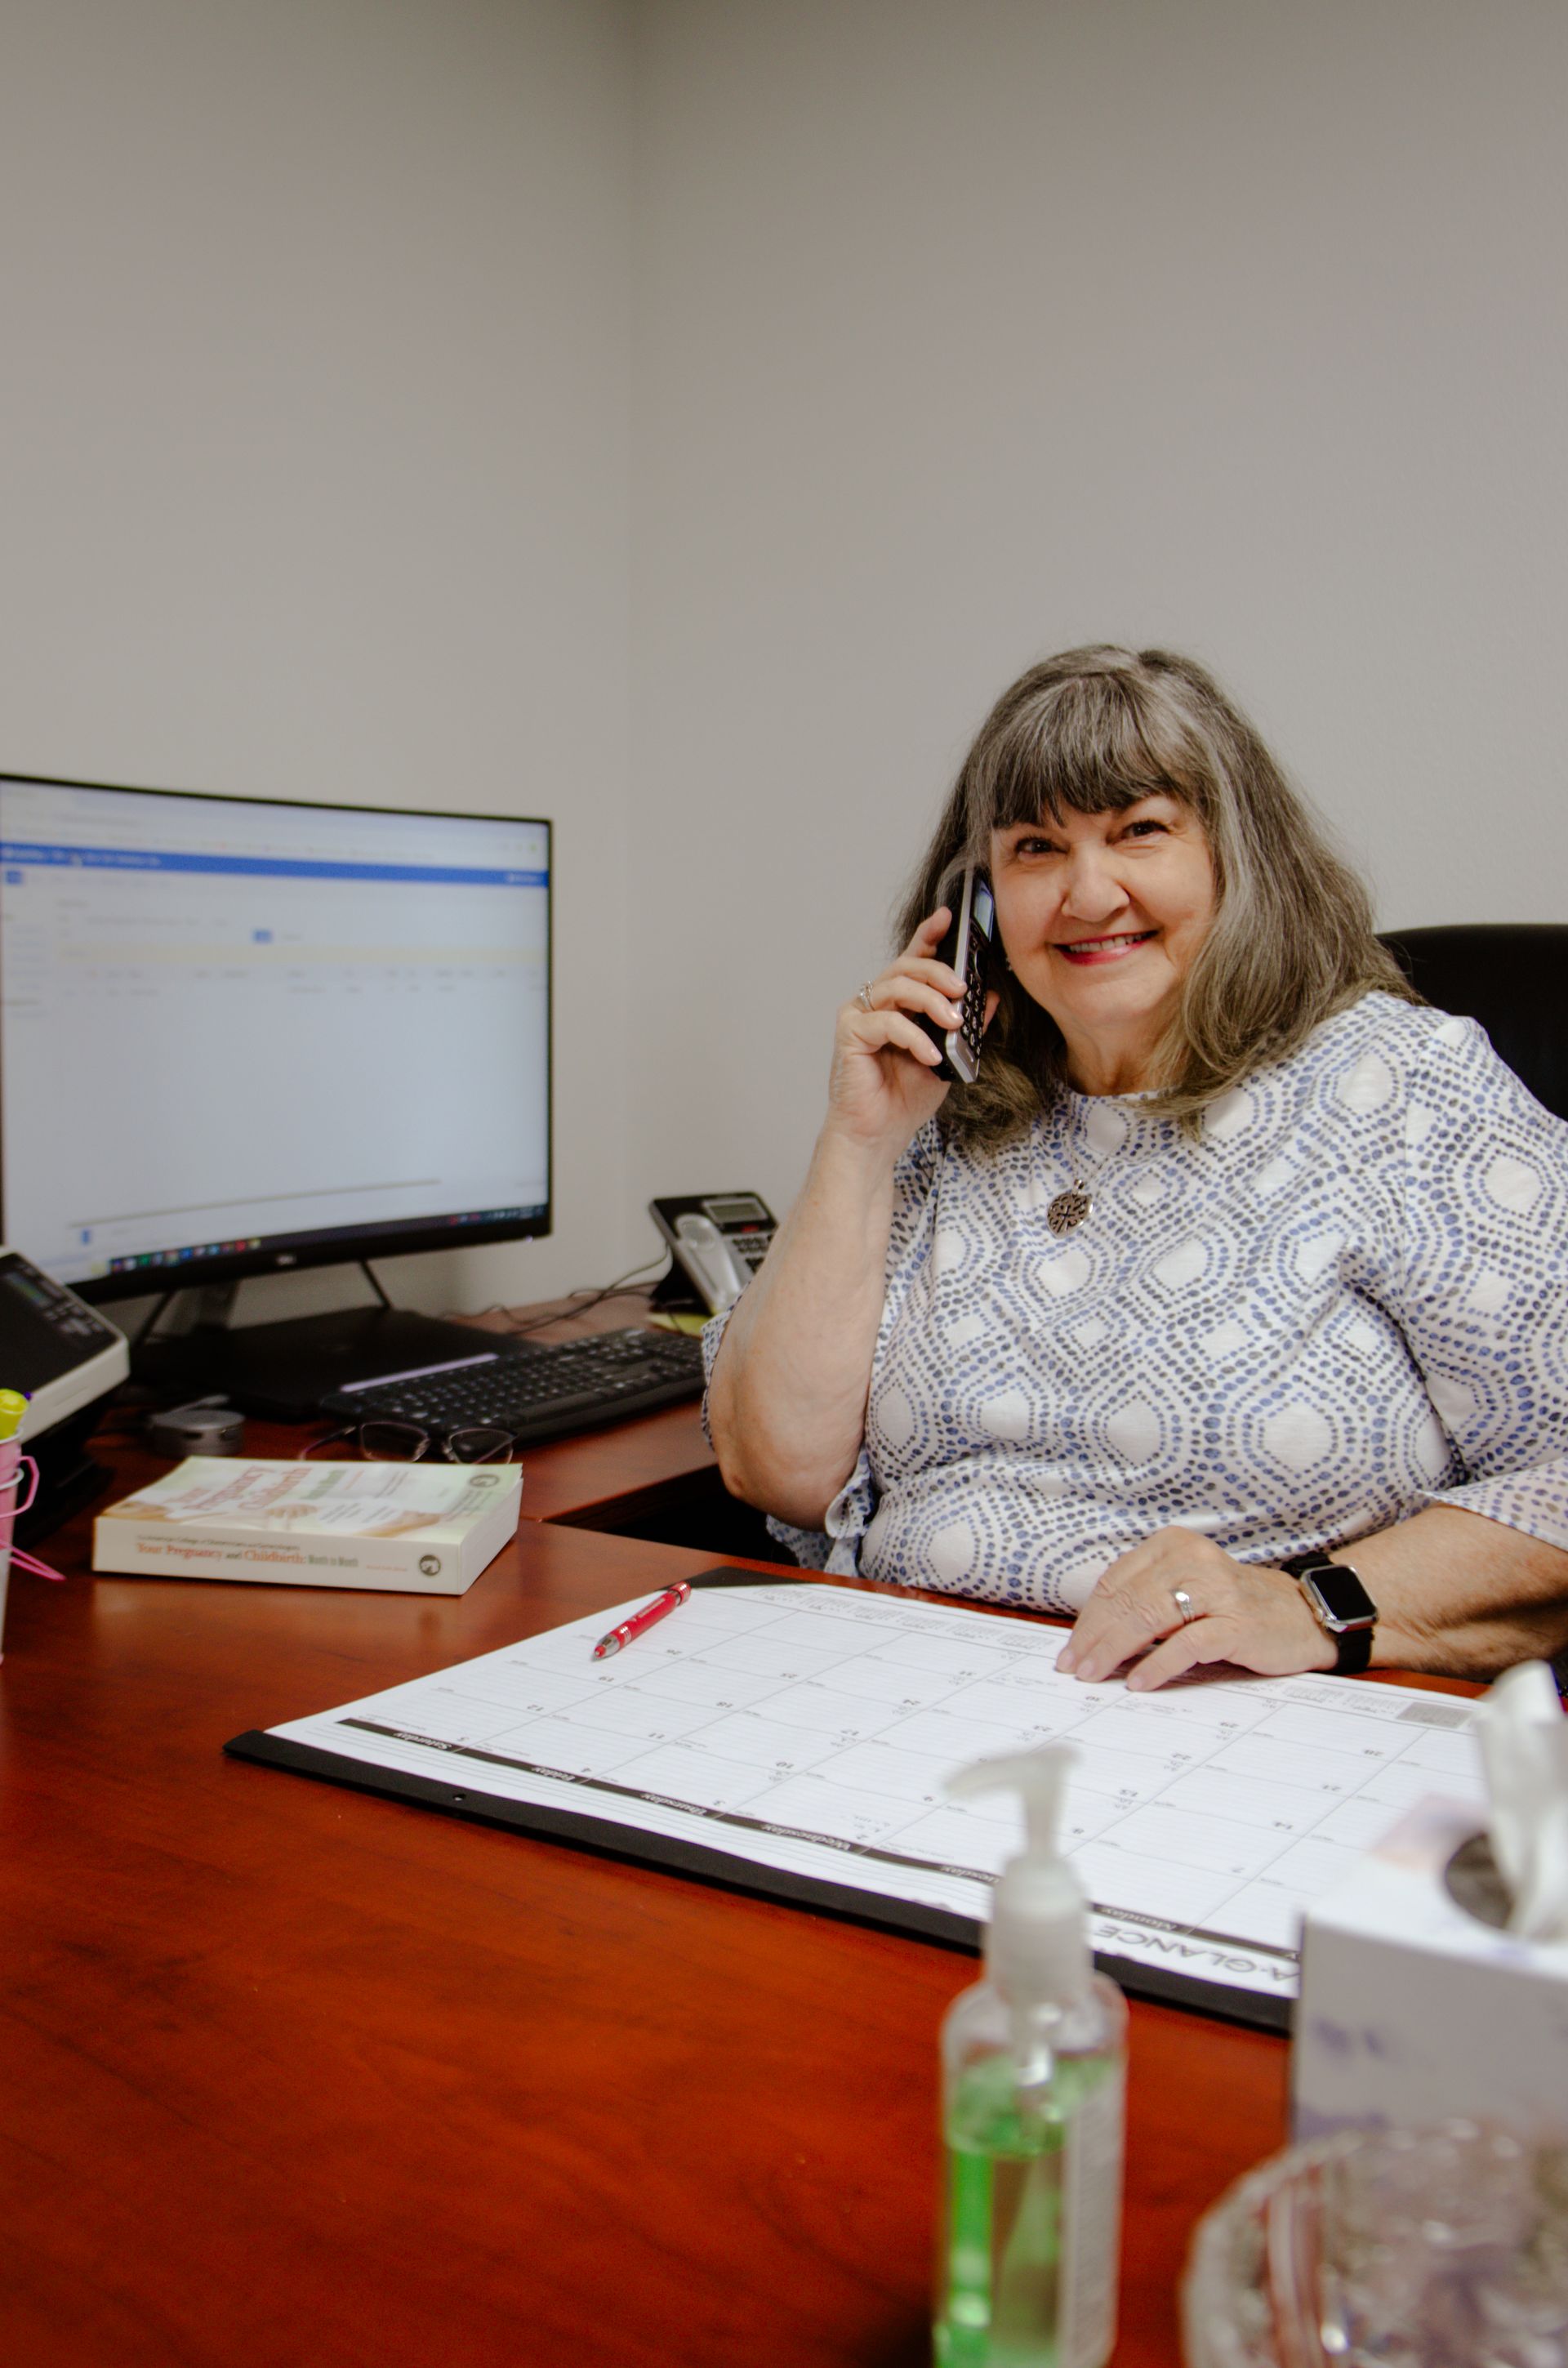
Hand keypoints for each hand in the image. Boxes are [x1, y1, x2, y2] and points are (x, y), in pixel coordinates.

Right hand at [825, 910, 998, 1155]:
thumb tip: (988, 998)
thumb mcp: (948, 1058)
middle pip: (907, 967)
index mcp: (898, 1004)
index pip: (913, 960)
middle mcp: (876, 1003)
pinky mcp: (849, 1033)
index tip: (949, 918)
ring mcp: (859, 1015)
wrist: (878, 1135)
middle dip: (938, 971)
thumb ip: (965, 1027)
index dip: (929, 935)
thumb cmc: (904, 1099)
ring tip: (952, 1023)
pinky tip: (930, 1055)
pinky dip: (913, 1036)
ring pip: (896, 986)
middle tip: (961, 989)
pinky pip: (886, 1021)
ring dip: (930, 1001)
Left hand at [1055, 1526, 1336, 1689]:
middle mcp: (1192, 1559)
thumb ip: (1146, 1599)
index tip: (1071, 1648)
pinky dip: (1157, 1665)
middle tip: (1074, 1667)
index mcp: (1173, 1545)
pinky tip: (1139, 1682)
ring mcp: (1216, 1590)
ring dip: (1115, 1651)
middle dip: (1094, 1638)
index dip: (1089, 1618)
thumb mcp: (1186, 1587)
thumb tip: (1093, 1635)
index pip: (1116, 1581)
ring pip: (1148, 1618)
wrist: (1301, 1615)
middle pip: (1127, 1600)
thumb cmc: (1233, 1606)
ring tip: (1096, 1675)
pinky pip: (1186, 1645)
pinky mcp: (1236, 1623)